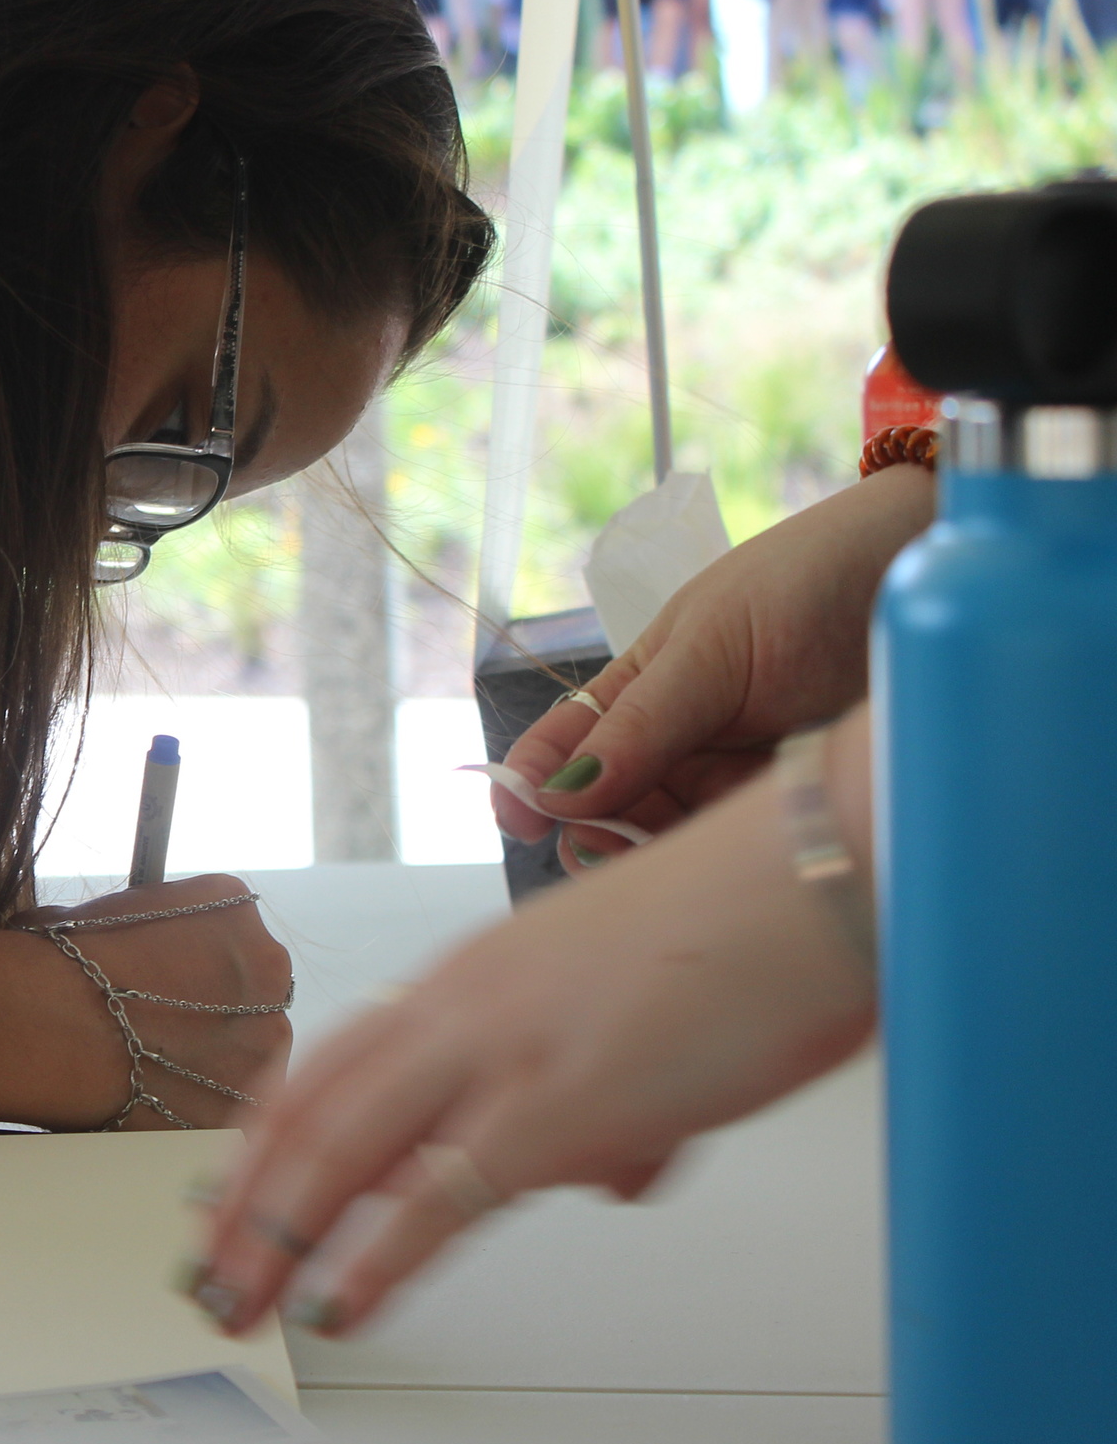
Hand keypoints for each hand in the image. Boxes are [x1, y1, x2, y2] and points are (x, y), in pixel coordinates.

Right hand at [14, 877, 294, 1131]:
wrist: (53, 1029)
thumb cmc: (64, 965)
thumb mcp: (101, 912)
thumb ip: (140, 924)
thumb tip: (120, 942)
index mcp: (232, 905)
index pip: (230, 926)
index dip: (195, 954)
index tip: (167, 972)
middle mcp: (265, 964)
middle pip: (253, 987)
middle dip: (216, 1007)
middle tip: (162, 1023)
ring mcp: (267, 1037)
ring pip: (252, 1048)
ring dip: (217, 1058)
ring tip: (156, 1067)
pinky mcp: (253, 1100)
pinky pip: (239, 1103)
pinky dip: (207, 1106)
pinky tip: (163, 1100)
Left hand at [192, 720, 877, 1337]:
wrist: (813, 877)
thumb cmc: (749, 932)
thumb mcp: (636, 1014)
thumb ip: (604, 1093)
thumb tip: (609, 1168)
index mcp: (470, 977)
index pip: (331, 1064)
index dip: (269, 1139)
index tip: (229, 1196)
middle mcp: (459, 1008)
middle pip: (310, 1113)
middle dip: (243, 1204)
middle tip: (208, 1274)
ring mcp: (498, 1055)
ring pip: (341, 1152)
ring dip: (276, 1241)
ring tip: (242, 1306)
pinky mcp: (556, 1108)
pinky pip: (436, 1199)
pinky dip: (375, 1260)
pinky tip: (339, 1305)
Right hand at [498, 464, 931, 868]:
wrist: (925, 573)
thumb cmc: (808, 582)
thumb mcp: (710, 645)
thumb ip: (640, 723)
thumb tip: (559, 794)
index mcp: (645, 688)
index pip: (568, 744)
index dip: (532, 785)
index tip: (517, 821)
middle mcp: (684, 740)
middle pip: (612, 807)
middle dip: (591, 834)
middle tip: (593, 851)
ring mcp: (741, 777)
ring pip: (673, 837)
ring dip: (652, 857)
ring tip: (653, 864)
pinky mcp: (798, 805)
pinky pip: (745, 848)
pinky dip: (723, 864)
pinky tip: (715, 870)